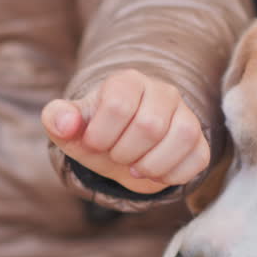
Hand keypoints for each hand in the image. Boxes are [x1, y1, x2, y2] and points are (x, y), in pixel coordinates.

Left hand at [43, 69, 210, 194]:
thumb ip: (57, 119)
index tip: (94, 143)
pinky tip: (154, 173)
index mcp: (127, 82)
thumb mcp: (70, 128)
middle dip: (124, 152)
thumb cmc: (94, 133)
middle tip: (116, 156)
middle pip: (150, 125)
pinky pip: (198, 159)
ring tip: (134, 167)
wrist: (118, 147)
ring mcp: (185, 114)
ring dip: (150, 165)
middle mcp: (162, 91)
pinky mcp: (199, 141)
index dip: (101, 135)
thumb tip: (65, 124)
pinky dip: (172, 175)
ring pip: (183, 137)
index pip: (118, 104)